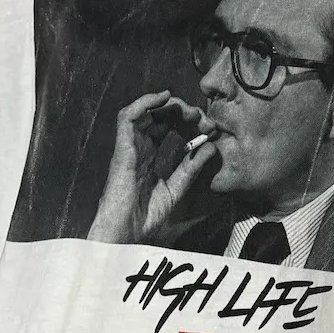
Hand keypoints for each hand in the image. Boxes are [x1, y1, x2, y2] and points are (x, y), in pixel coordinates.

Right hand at [86, 92, 219, 244]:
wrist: (127, 234)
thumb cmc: (146, 218)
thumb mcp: (177, 189)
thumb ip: (192, 168)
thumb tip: (210, 146)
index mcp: (148, 158)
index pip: (166, 129)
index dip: (187, 123)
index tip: (209, 128)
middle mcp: (137, 149)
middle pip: (157, 117)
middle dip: (181, 111)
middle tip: (202, 118)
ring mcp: (129, 148)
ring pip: (143, 112)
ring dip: (168, 106)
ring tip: (188, 110)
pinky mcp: (122, 149)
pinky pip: (127, 117)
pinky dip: (145, 103)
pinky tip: (164, 98)